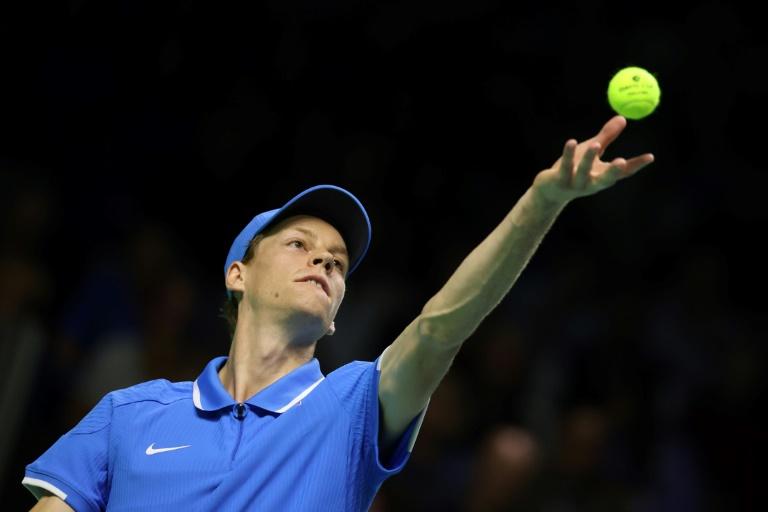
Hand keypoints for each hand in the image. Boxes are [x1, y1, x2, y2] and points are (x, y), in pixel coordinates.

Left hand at [532, 116, 654, 204]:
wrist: (550, 191)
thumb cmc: (574, 169)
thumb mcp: (591, 151)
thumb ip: (606, 136)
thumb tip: (623, 118)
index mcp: (602, 176)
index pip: (623, 172)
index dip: (637, 165)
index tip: (650, 156)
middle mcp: (591, 183)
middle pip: (605, 179)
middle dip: (614, 171)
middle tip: (622, 161)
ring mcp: (575, 183)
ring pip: (583, 172)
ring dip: (589, 159)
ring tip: (595, 144)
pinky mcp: (559, 181)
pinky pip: (565, 166)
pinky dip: (568, 153)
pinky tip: (571, 142)